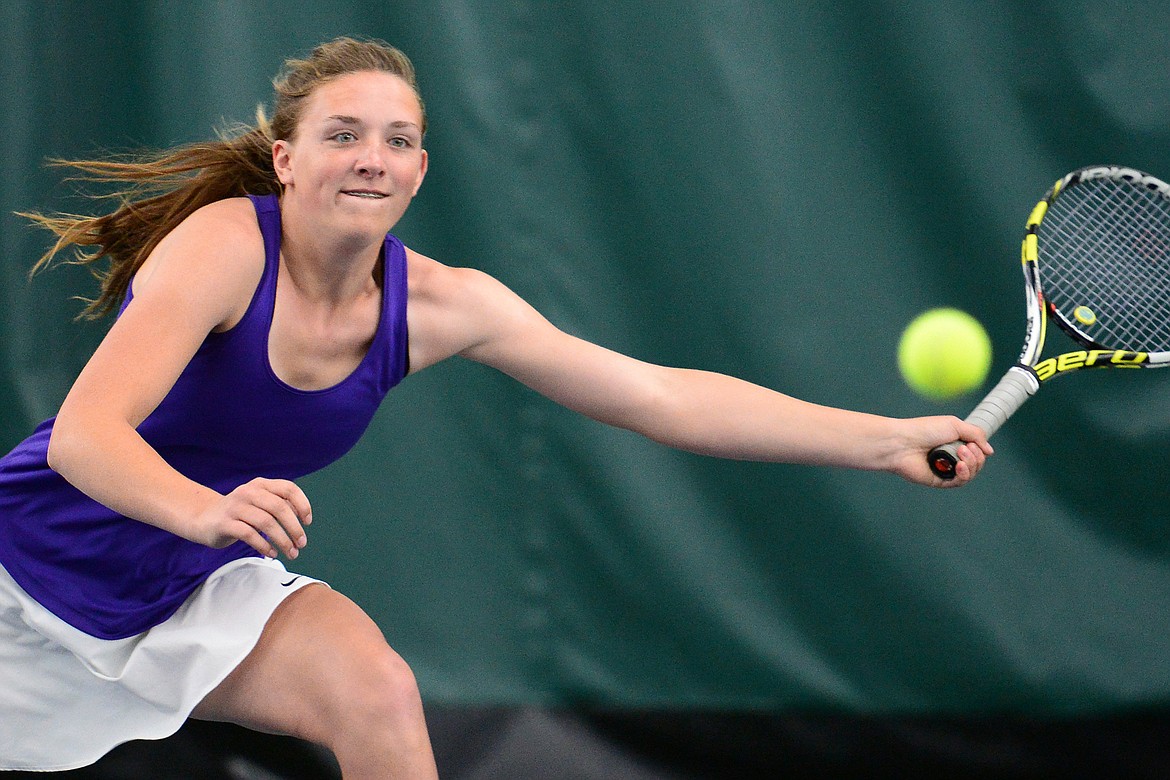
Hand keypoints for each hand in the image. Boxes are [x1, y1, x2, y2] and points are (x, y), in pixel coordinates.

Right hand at [188, 477, 312, 558]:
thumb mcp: (259, 504)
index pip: (288, 488)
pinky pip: (249, 534)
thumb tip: (303, 518)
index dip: (302, 505)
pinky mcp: (225, 523)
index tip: (308, 522)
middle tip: (302, 544)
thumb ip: (279, 506)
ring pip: (266, 522)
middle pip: (279, 507)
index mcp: (261, 485)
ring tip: (291, 553)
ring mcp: (235, 507)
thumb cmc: (239, 513)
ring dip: (282, 540)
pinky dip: (264, 545)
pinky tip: (271, 553)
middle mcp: (248, 492)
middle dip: (294, 528)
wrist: (203, 518)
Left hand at [889, 416, 992, 487]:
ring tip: (960, 454)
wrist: (903, 443)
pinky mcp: (939, 480)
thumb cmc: (925, 430)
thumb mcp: (955, 425)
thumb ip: (976, 435)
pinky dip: (964, 474)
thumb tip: (989, 451)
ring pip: (970, 473)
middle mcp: (950, 457)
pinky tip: (960, 466)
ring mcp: (945, 469)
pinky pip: (959, 482)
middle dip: (976, 457)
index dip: (980, 449)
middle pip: (976, 464)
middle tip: (964, 447)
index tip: (974, 443)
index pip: (976, 451)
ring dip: (971, 464)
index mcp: (953, 442)